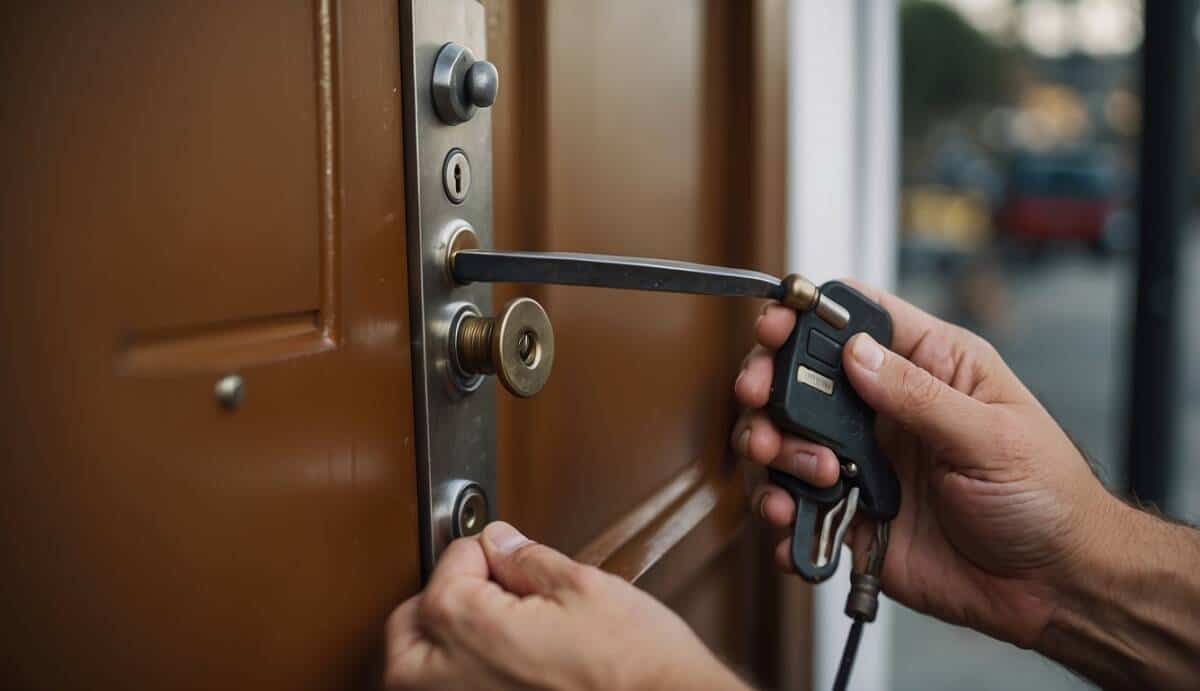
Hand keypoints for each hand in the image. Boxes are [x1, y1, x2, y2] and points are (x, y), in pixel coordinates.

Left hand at [385, 522, 745, 690]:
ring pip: (413, 676)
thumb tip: (499, 542)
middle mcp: (451, 681)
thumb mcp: (583, 586)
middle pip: (410, 627)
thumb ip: (526, 559)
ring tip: (482, 628)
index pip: (446, 568)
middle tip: (485, 587)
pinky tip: (495, 670)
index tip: (506, 555)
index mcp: (468, 628)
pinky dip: (461, 681)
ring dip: (436, 647)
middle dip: (441, 598)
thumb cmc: (635, 666)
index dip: (481, 552)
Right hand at [731, 286, 1117, 647]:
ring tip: (804, 473)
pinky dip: (780, 511)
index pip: (860, 318)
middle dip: (770, 382)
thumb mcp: (992, 437)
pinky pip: (796, 505)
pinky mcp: (850, 513)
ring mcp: (864, 461)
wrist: (1054, 589)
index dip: (811, 312)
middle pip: (803, 376)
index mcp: (930, 368)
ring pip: (787, 439)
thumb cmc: (1049, 499)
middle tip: (758, 397)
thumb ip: (920, 396)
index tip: (775, 324)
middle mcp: (887, 410)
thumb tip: (857, 353)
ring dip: (774, 450)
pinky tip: (789, 518)